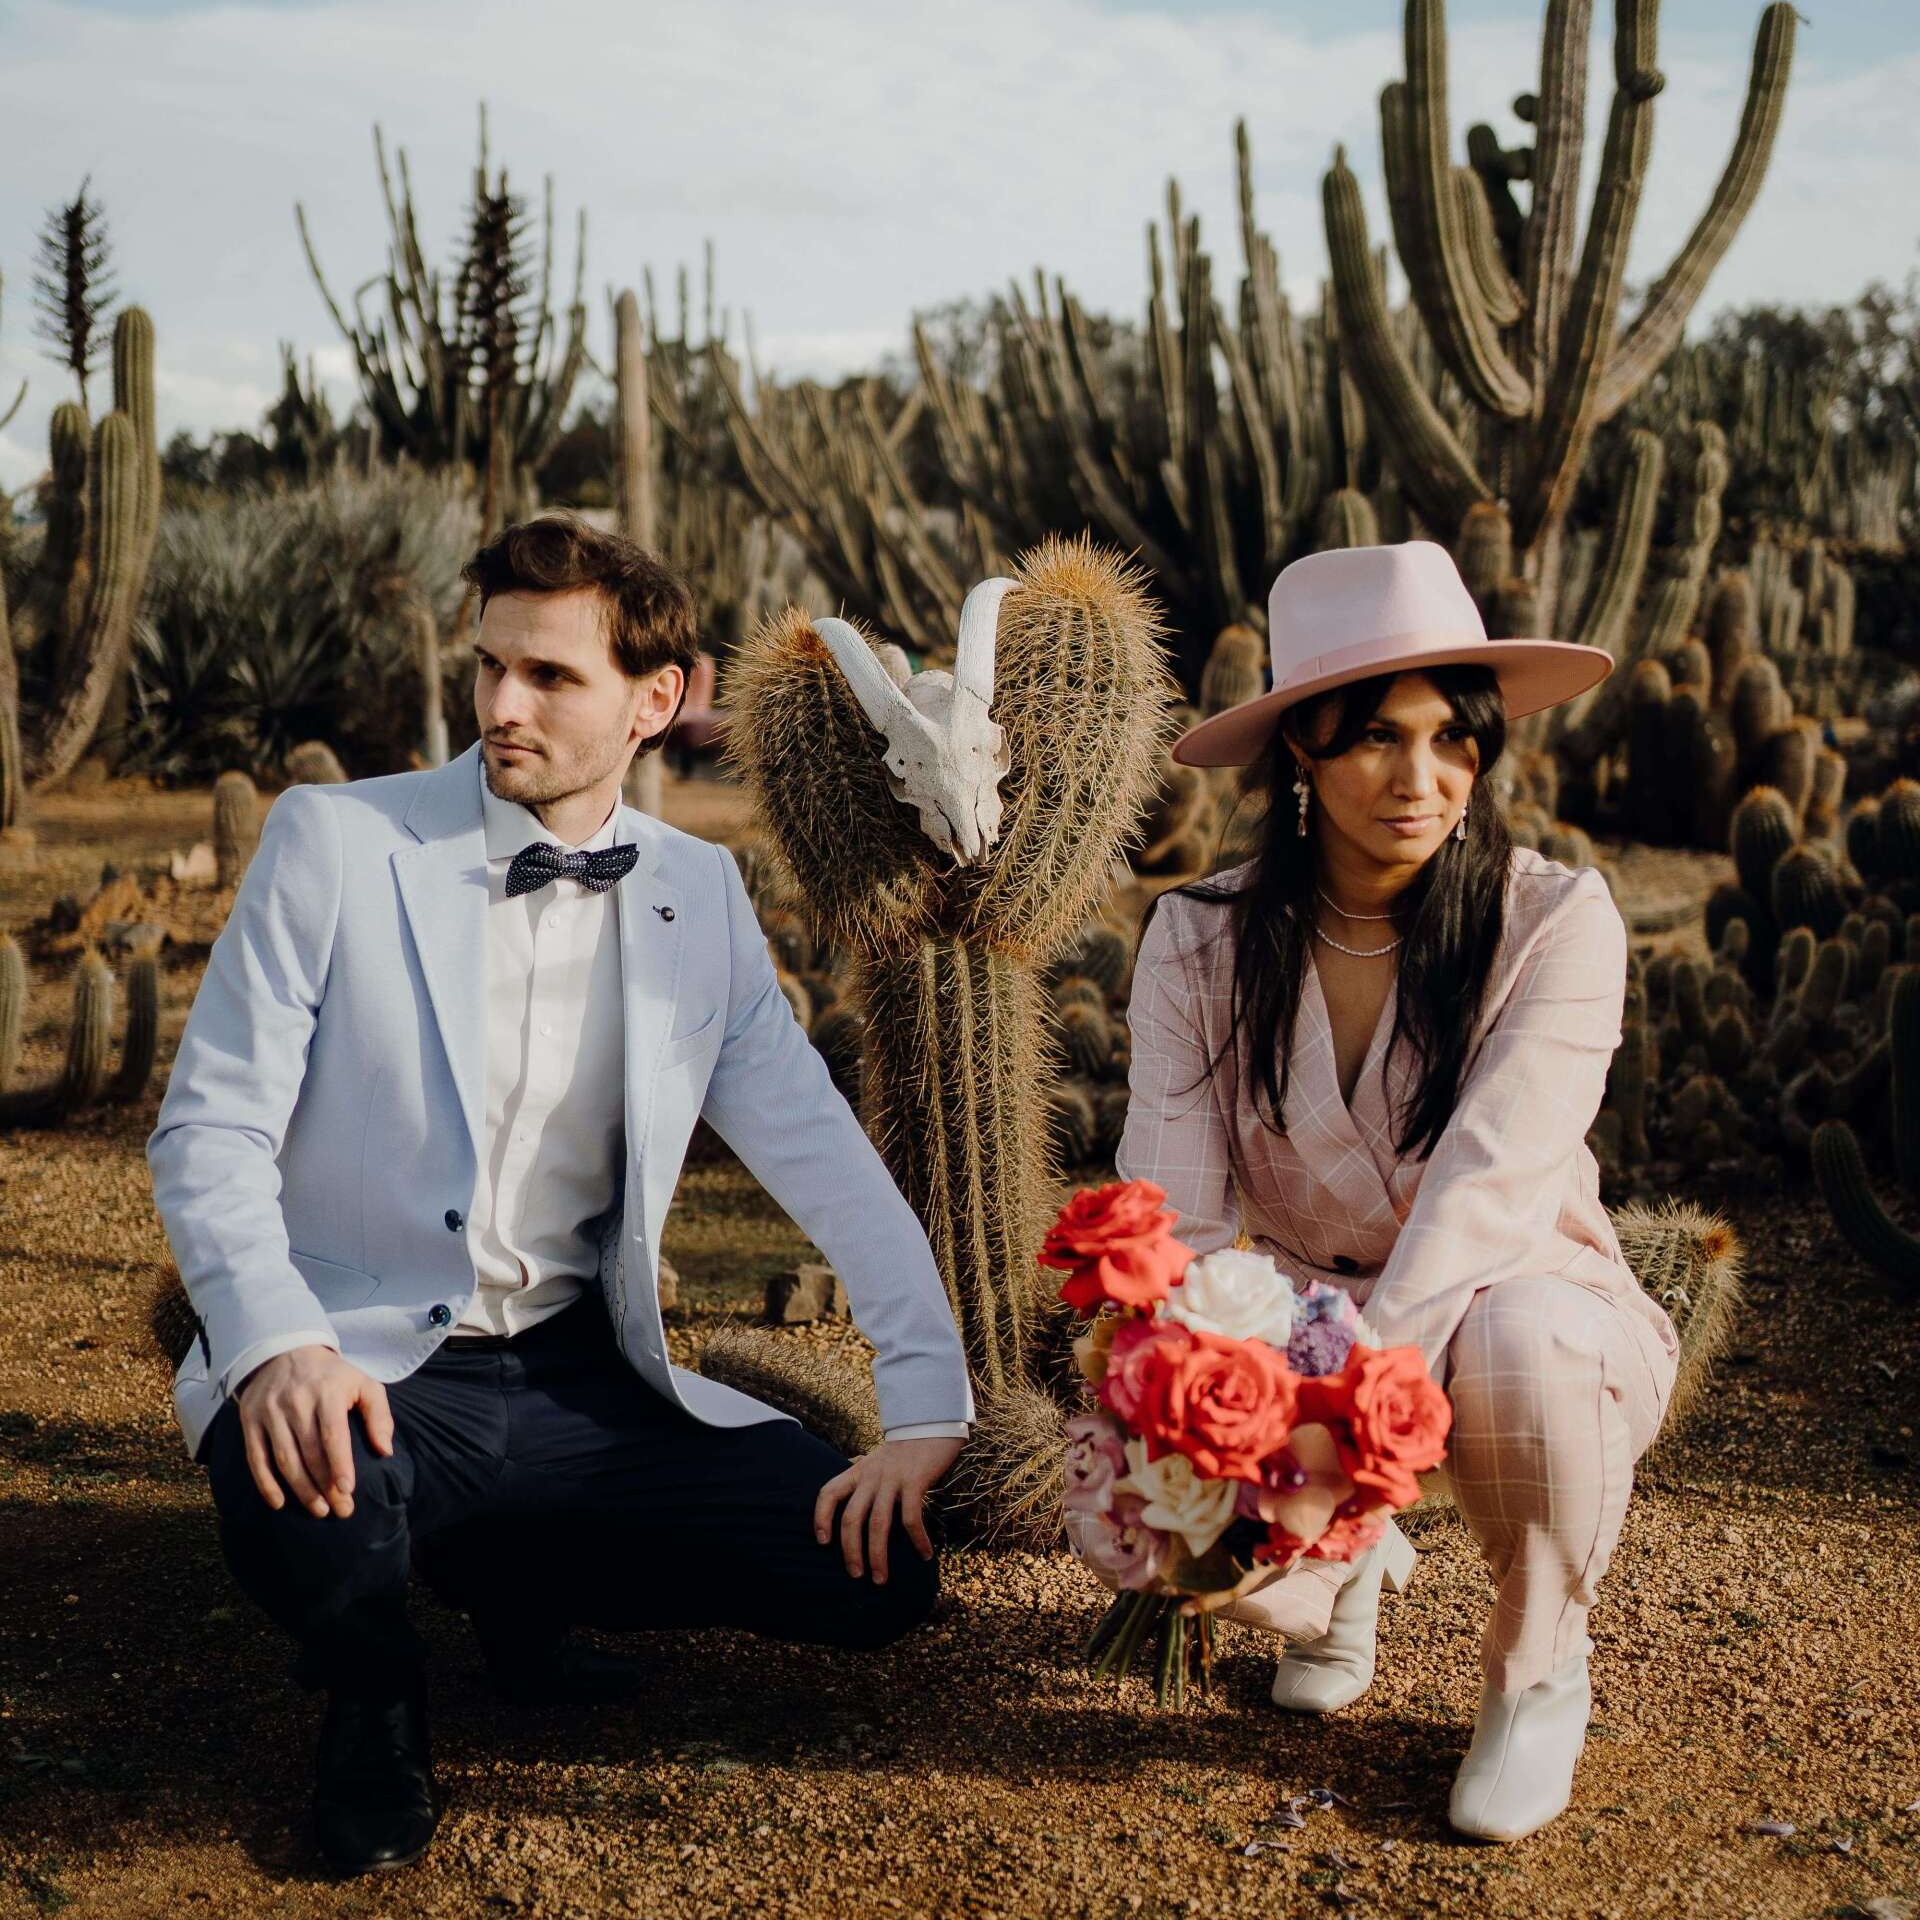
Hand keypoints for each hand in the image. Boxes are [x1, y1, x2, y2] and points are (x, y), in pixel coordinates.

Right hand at [235, 1346, 393, 1519]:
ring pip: (285, 1459)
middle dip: (325, 1486)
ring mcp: (270, 1412)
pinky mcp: (250, 1421)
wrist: (284, 1352)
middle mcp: (295, 1402)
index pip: (332, 1433)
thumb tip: (385, 1450)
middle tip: (340, 1510)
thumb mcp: (362, 1383)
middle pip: (310, 1453)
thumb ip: (378, 1414)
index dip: (340, 1464)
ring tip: (319, 1510)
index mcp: (326, 1392)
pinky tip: (280, 1503)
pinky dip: (265, 1484)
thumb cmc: (331, 1376)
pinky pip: (256, 1458)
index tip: (348, 1490)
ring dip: (301, 1489)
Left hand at [813, 1436, 963, 1584]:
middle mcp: (870, 1476)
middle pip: (851, 1518)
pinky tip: (924, 1555)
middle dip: (850, 1551)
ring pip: (877, 1524)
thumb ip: (863, 1478)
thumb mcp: (876, 1461)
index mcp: (858, 1471)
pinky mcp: (915, 1481)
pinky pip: (911, 1518)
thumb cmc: (904, 1450)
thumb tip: (852, 1501)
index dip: (821, 1518)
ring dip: (877, 1555)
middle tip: (856, 1575)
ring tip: (880, 1579)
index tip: (823, 1542)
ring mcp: (892, 1479)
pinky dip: (917, 1540)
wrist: (931, 1424)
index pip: (828, 1492)